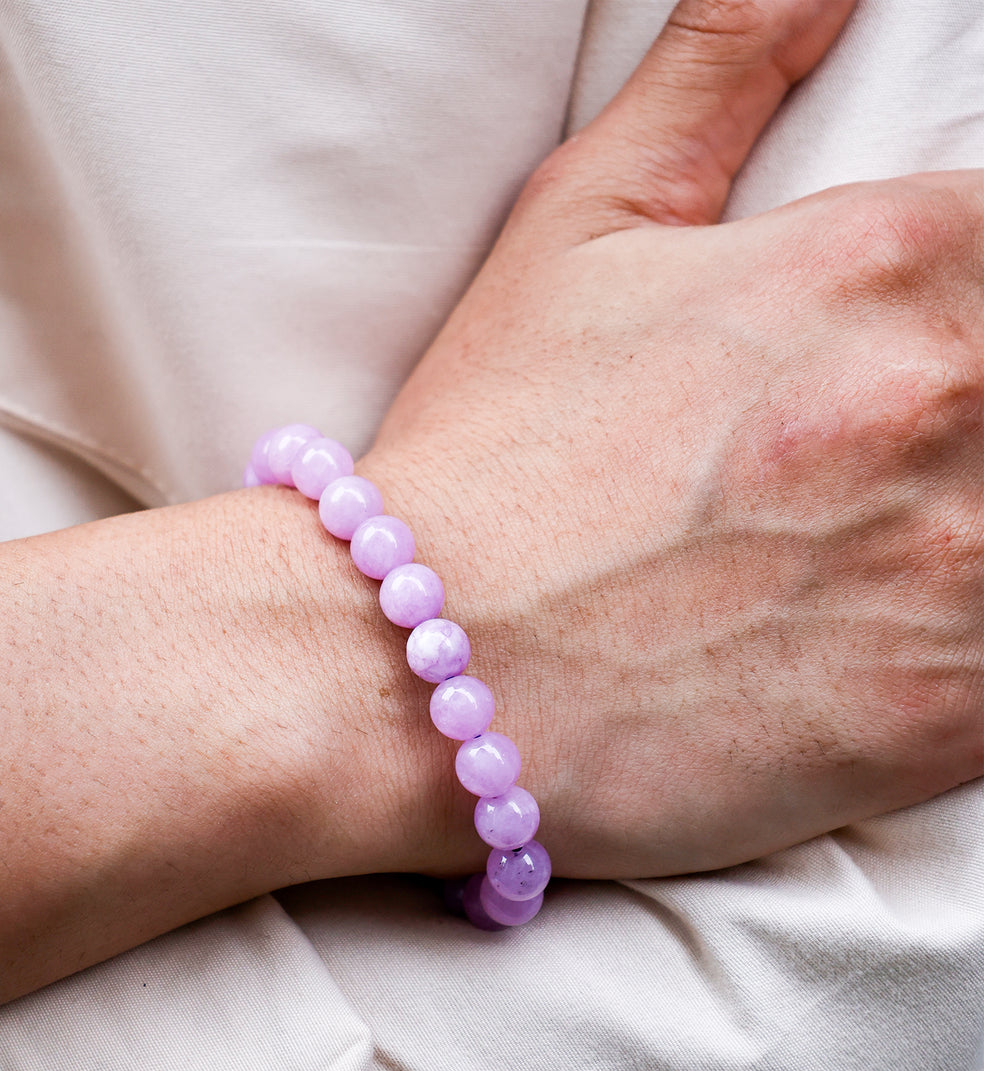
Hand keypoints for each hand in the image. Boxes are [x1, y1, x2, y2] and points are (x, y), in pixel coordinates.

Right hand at [364, 0, 983, 877]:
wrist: (421, 671)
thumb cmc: (486, 455)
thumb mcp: (577, 230)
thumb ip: (715, 73)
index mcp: (888, 257)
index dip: (952, 315)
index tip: (882, 381)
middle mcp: (952, 397)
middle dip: (953, 426)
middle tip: (836, 480)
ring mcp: (967, 570)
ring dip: (960, 539)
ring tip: (834, 566)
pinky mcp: (946, 716)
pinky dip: (956, 653)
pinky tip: (859, 651)